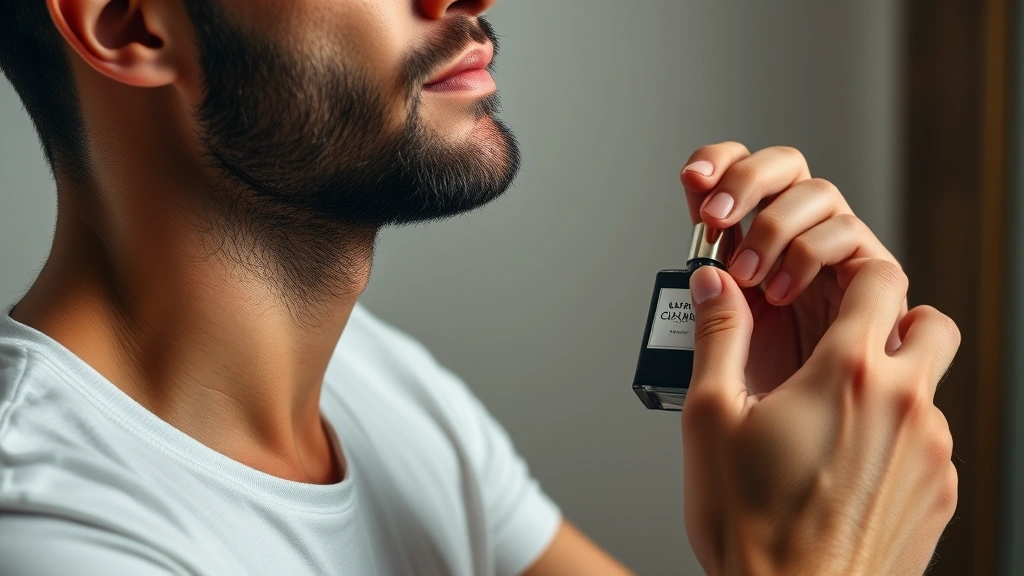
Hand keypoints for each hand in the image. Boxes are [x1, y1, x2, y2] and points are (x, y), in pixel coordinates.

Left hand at [681, 143, 902, 392]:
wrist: (796, 446)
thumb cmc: (759, 401)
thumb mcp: (719, 348)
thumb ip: (710, 301)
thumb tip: (700, 263)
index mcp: (748, 244)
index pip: (738, 175)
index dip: (720, 163)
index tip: (693, 178)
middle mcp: (794, 239)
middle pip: (786, 167)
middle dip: (748, 182)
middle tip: (717, 219)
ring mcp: (834, 254)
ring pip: (818, 194)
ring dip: (776, 227)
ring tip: (748, 276)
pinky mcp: (871, 275)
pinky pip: (850, 235)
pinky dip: (811, 253)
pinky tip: (782, 291)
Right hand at [682, 260, 958, 575]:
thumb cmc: (752, 524)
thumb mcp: (712, 417)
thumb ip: (717, 337)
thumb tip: (715, 286)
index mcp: (848, 374)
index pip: (880, 281)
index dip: (851, 273)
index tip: (824, 287)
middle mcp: (905, 405)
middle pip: (932, 324)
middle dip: (895, 319)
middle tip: (846, 341)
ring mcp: (931, 454)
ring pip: (929, 388)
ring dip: (890, 386)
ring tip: (828, 420)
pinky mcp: (939, 495)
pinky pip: (929, 443)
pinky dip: (896, 439)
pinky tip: (844, 466)